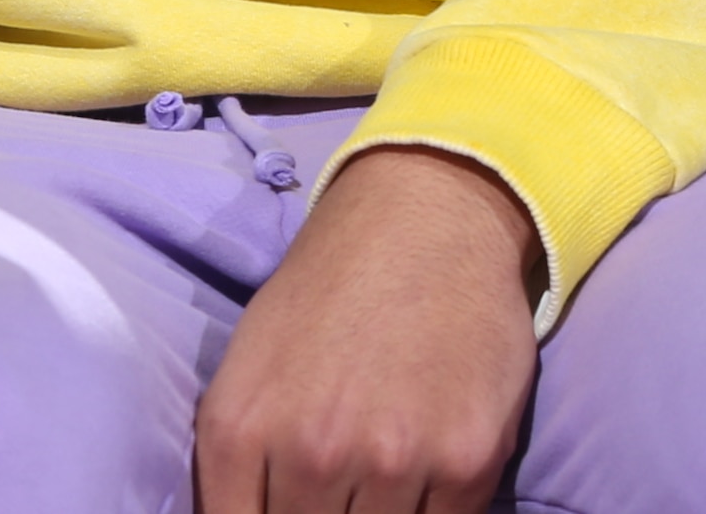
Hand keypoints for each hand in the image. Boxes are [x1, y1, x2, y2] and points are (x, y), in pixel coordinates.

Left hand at [193, 143, 543, 513]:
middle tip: (340, 485)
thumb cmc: (328, 295)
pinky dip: (433, 511)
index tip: (294, 502)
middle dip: (325, 512)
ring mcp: (397, 457)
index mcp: (240, 432)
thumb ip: (234, 473)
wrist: (430, 220)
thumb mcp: (244, 375)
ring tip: (383, 464)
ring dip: (379, 512)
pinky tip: (428, 473)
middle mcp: (315, 452)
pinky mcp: (471, 455)